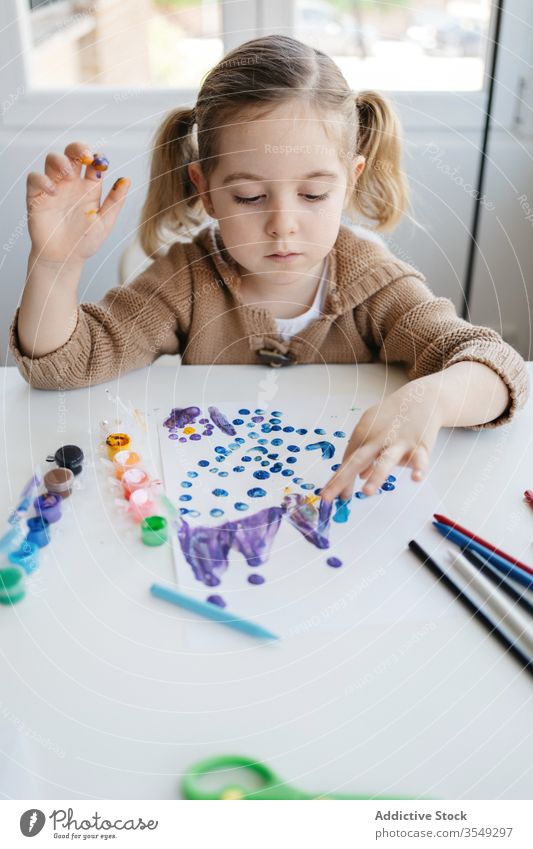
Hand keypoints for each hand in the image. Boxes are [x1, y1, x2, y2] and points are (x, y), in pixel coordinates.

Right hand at [26, 141, 129, 264]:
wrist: (65, 259)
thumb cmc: (85, 242)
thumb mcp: (105, 222)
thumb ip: (115, 201)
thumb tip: (127, 180)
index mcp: (89, 188)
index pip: (93, 162)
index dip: (97, 157)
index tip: (101, 163)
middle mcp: (71, 184)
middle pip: (71, 153)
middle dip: (77, 148)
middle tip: (85, 156)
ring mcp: (54, 188)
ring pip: (52, 160)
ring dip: (60, 161)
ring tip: (69, 174)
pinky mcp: (37, 196)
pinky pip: (34, 178)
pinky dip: (42, 179)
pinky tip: (53, 191)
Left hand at [321, 378, 442, 501]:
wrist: (422, 397)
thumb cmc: (393, 417)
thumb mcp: (374, 429)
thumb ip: (366, 453)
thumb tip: (360, 475)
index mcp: (363, 434)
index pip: (348, 461)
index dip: (338, 480)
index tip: (327, 498)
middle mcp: (378, 438)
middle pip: (358, 460)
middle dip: (342, 479)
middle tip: (328, 497)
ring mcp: (399, 442)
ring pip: (386, 460)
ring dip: (376, 476)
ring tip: (366, 492)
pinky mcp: (420, 445)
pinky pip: (419, 459)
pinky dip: (418, 468)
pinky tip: (415, 478)